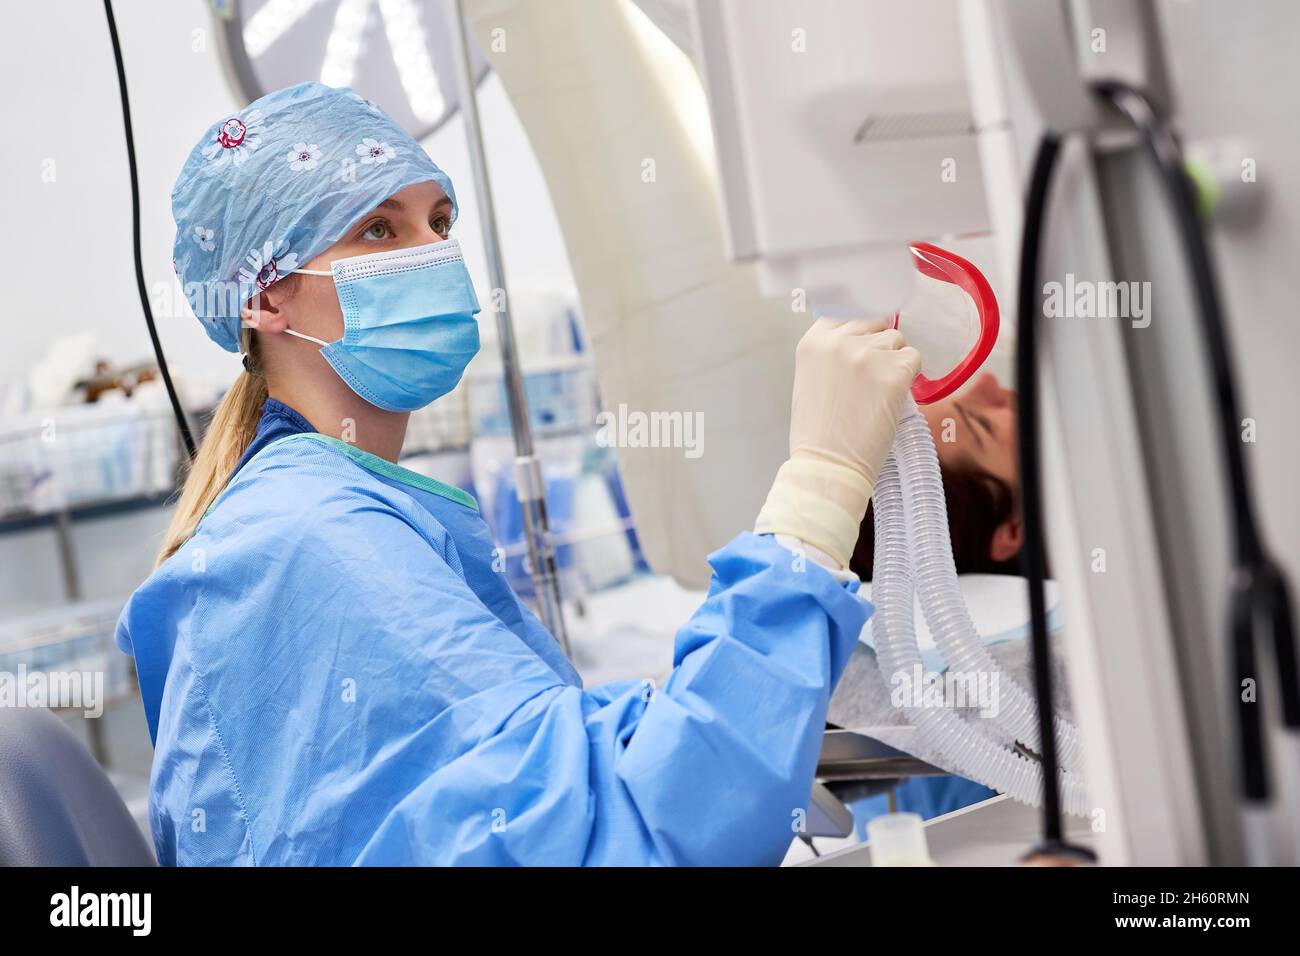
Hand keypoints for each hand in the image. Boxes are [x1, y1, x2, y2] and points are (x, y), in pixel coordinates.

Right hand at [755, 318, 919, 567]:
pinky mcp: (893, 374)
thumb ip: (831, 352)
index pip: (847, 312)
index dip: (859, 330)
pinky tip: (892, 398)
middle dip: (878, 346)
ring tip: (877, 394)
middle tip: (871, 380)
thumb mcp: (810, 379)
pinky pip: (914, 359)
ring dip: (894, 362)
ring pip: (897, 341)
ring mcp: (867, 355)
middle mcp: (839, 341)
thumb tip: (863, 336)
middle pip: (875, 322)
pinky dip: (909, 378)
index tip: (862, 346)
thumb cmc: (818, 432)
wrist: (827, 466)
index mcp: (813, 341)